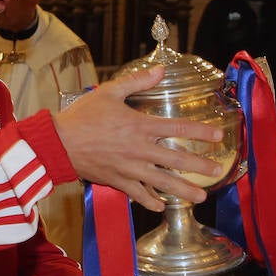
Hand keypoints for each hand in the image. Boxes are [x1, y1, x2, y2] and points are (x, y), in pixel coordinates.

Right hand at [53, 65, 225, 211]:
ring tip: (200, 197)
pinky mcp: (116, 180)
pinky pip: (137, 194)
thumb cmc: (81, 116)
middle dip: (200, 167)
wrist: (57, 142)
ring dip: (183, 190)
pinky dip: (150, 201)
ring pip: (162, 182)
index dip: (201, 132)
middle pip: (177, 160)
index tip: (219, 136)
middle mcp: (139, 149)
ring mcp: (129, 168)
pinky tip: (161, 205)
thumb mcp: (108, 92)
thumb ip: (137, 81)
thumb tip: (160, 70)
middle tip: (217, 172)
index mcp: (140, 126)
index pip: (178, 129)